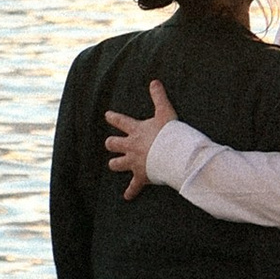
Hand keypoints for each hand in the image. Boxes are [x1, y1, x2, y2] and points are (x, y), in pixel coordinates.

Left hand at [105, 81, 175, 196]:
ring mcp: (134, 162)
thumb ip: (158, 96)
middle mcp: (131, 147)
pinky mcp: (141, 176)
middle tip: (110, 143)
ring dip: (116, 164)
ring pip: (117, 164)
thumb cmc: (169, 133)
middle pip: (113, 144)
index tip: (107, 115)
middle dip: (111, 144)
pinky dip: (131, 192)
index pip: (121, 122)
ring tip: (114, 165)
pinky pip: (133, 187)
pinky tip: (127, 197)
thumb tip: (154, 81)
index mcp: (136, 131)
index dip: (113, 118)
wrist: (172, 154)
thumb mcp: (165, 111)